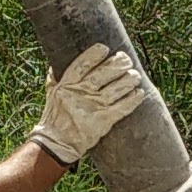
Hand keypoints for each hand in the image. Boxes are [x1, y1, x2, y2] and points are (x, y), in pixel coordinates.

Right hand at [29, 43, 150, 165]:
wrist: (57, 143)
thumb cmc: (55, 116)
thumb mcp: (51, 94)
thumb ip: (55, 77)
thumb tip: (57, 61)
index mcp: (67, 85)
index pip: (82, 65)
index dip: (94, 55)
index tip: (105, 48)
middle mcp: (81, 94)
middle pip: (102, 74)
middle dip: (117, 65)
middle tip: (127, 60)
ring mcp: (93, 107)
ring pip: (115, 90)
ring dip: (128, 80)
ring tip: (136, 75)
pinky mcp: (103, 121)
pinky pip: (122, 108)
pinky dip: (132, 100)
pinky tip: (140, 93)